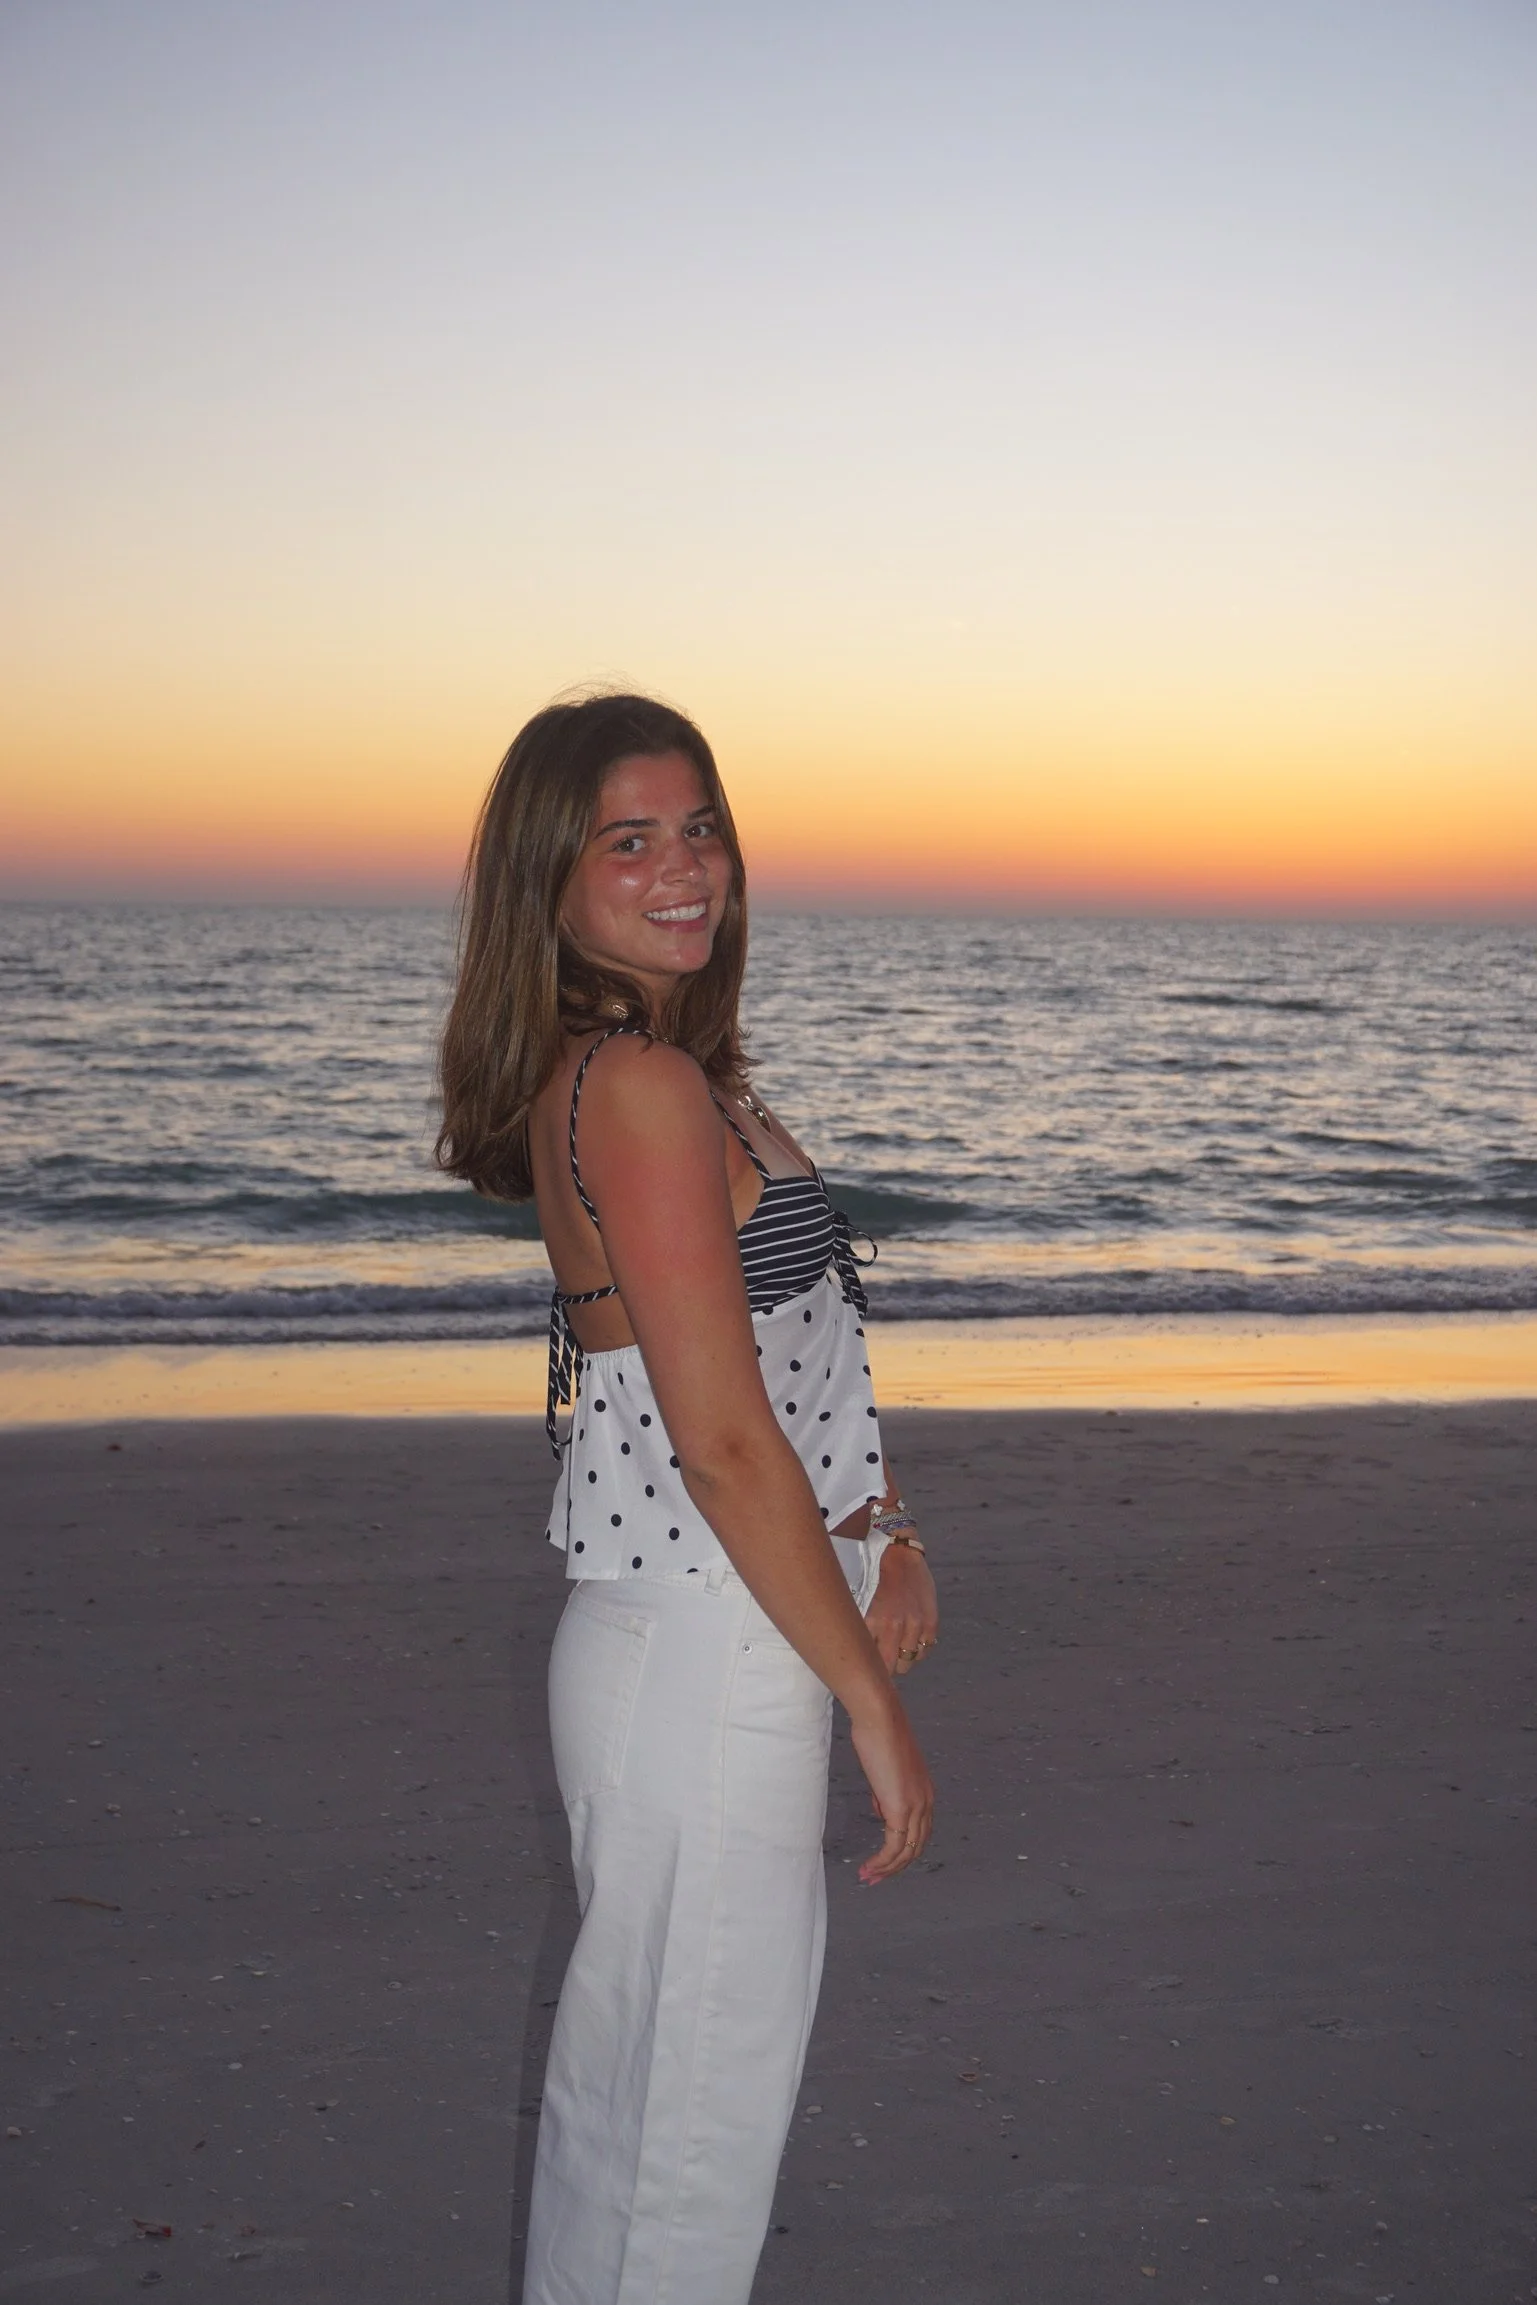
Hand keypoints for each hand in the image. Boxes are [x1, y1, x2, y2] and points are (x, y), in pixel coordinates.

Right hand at [849, 1691, 933, 1884]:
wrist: (880, 1717)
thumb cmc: (879, 1734)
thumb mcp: (886, 1769)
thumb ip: (886, 1791)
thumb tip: (881, 1808)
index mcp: (925, 1792)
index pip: (919, 1832)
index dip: (902, 1849)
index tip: (883, 1860)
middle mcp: (926, 1802)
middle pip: (916, 1847)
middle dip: (895, 1867)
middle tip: (874, 1877)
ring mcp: (915, 1806)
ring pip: (906, 1852)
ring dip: (887, 1869)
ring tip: (868, 1877)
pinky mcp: (900, 1808)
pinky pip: (893, 1847)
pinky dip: (882, 1862)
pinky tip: (868, 1868)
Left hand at [865, 1541, 938, 1677]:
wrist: (898, 1552)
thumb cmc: (872, 1575)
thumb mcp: (859, 1603)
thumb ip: (861, 1629)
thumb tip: (857, 1653)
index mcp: (872, 1622)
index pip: (871, 1663)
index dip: (868, 1669)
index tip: (865, 1669)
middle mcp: (894, 1627)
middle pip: (891, 1669)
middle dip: (884, 1669)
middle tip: (879, 1660)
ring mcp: (915, 1625)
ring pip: (909, 1661)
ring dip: (901, 1658)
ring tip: (895, 1646)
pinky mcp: (930, 1621)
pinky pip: (925, 1650)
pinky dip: (918, 1649)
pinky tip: (910, 1638)